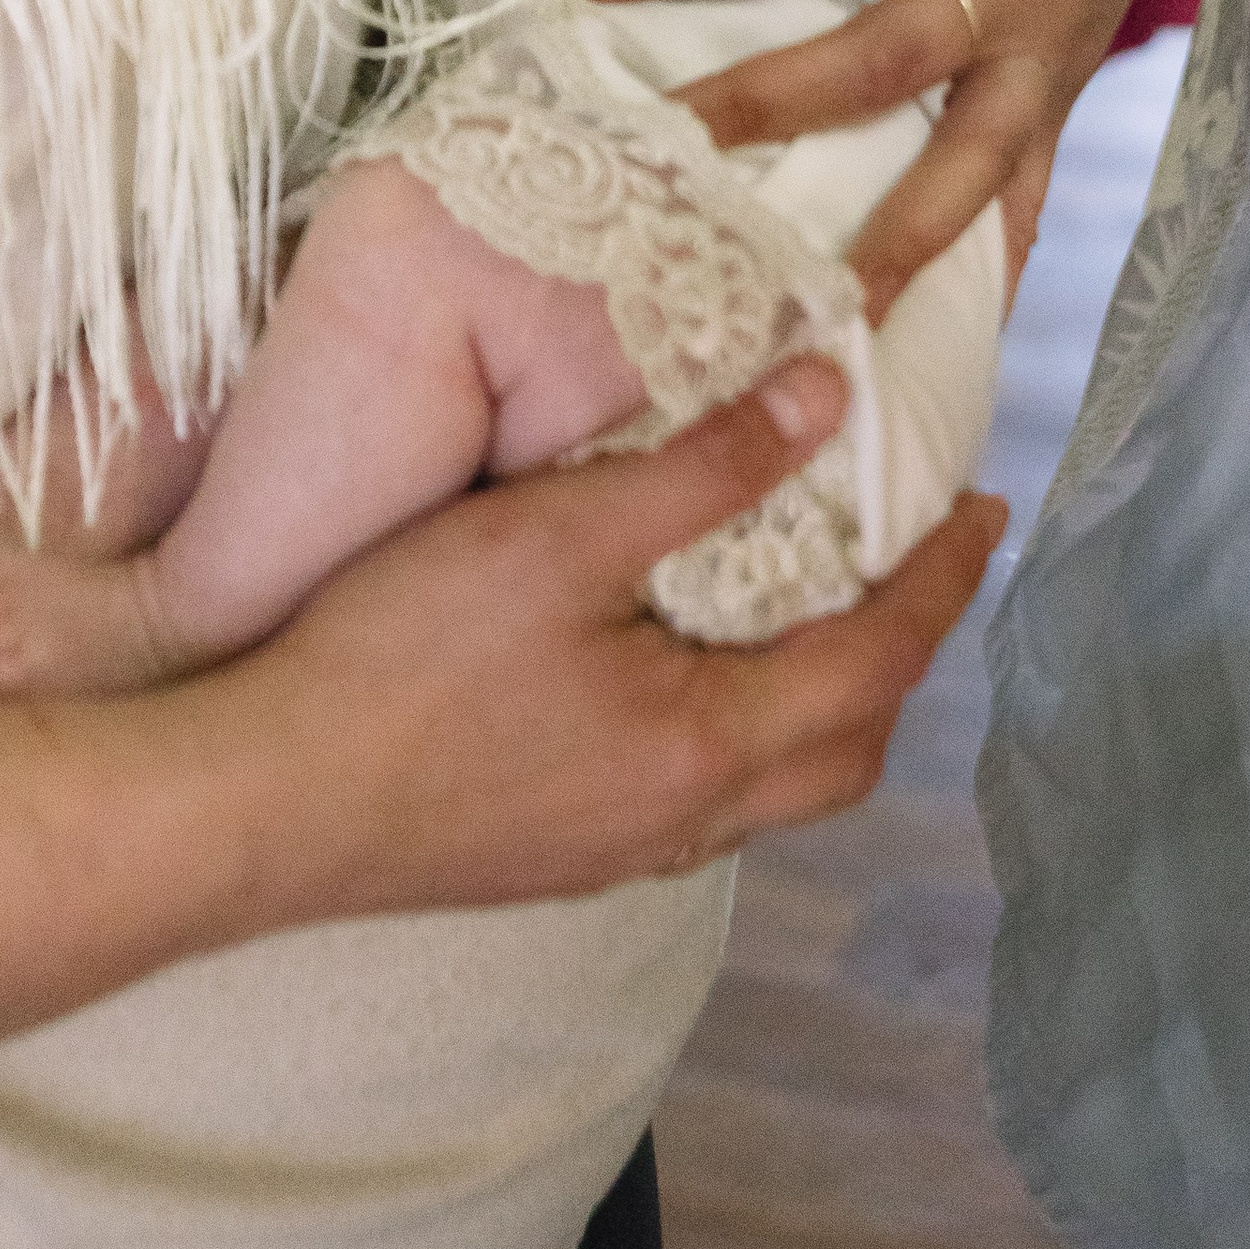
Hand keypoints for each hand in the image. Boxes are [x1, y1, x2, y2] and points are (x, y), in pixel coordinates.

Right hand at [243, 356, 1004, 922]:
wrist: (261, 803)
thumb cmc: (403, 661)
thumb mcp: (557, 535)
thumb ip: (702, 466)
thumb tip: (823, 393)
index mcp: (706, 745)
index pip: (877, 660)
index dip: (941, 580)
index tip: (988, 507)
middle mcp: (683, 821)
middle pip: (847, 750)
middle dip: (902, 656)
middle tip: (920, 562)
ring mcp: (617, 852)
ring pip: (776, 786)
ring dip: (825, 702)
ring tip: (824, 606)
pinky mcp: (558, 855)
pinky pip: (703, 801)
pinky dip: (746, 733)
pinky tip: (696, 676)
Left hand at [569, 0, 1144, 311]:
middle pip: (871, 65)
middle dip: (760, 108)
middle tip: (654, 148)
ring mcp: (1045, 51)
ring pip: (960, 165)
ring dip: (885, 241)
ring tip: (806, 314)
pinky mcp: (1066, 86)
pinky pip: (1024, 189)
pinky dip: (983, 263)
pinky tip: (918, 330)